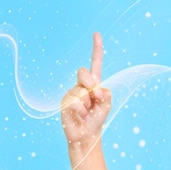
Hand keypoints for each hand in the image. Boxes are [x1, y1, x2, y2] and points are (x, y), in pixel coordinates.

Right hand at [61, 32, 111, 153]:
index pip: (95, 64)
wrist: (86, 135)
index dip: (96, 49)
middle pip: (84, 73)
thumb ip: (105, 94)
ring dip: (87, 104)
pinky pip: (74, 101)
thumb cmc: (96, 119)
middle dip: (92, 86)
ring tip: (86, 113)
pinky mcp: (64, 101)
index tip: (97, 34)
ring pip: (80, 91)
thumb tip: (96, 88)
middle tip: (96, 100)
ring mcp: (72, 92)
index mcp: (94, 84)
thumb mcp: (106, 105)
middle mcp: (81, 85)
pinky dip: (80, 110)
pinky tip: (80, 116)